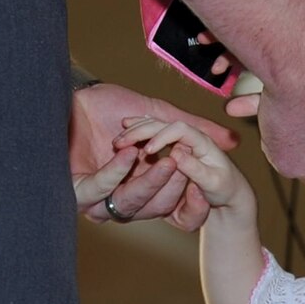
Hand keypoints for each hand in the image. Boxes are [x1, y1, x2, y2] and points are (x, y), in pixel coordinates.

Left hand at [70, 82, 238, 229]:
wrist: (73, 94)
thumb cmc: (109, 107)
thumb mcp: (160, 117)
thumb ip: (194, 130)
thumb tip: (231, 141)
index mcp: (142, 189)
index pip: (173, 207)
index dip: (191, 199)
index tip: (205, 181)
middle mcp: (121, 201)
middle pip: (154, 209)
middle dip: (173, 187)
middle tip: (187, 164)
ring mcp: (98, 200)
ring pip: (130, 204)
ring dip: (149, 183)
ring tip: (165, 160)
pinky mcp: (76, 190)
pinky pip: (101, 188)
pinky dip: (117, 172)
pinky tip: (129, 153)